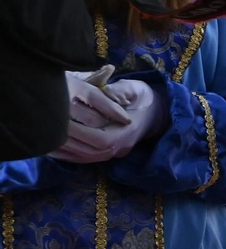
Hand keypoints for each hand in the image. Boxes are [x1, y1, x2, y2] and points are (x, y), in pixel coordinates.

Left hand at [51, 77, 166, 163]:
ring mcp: (113, 153)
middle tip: (45, 129)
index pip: (99, 139)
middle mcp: (119, 148)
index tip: (59, 120)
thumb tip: (105, 92)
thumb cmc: (145, 98)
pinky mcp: (107, 153)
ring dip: (63, 151)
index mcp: (126, 133)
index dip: (78, 132)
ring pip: (85, 158)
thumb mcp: (136, 89)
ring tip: (43, 140)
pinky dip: (68, 156)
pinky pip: (85, 159)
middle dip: (66, 141)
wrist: (158, 112)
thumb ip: (120, 91)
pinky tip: (52, 149)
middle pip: (88, 152)